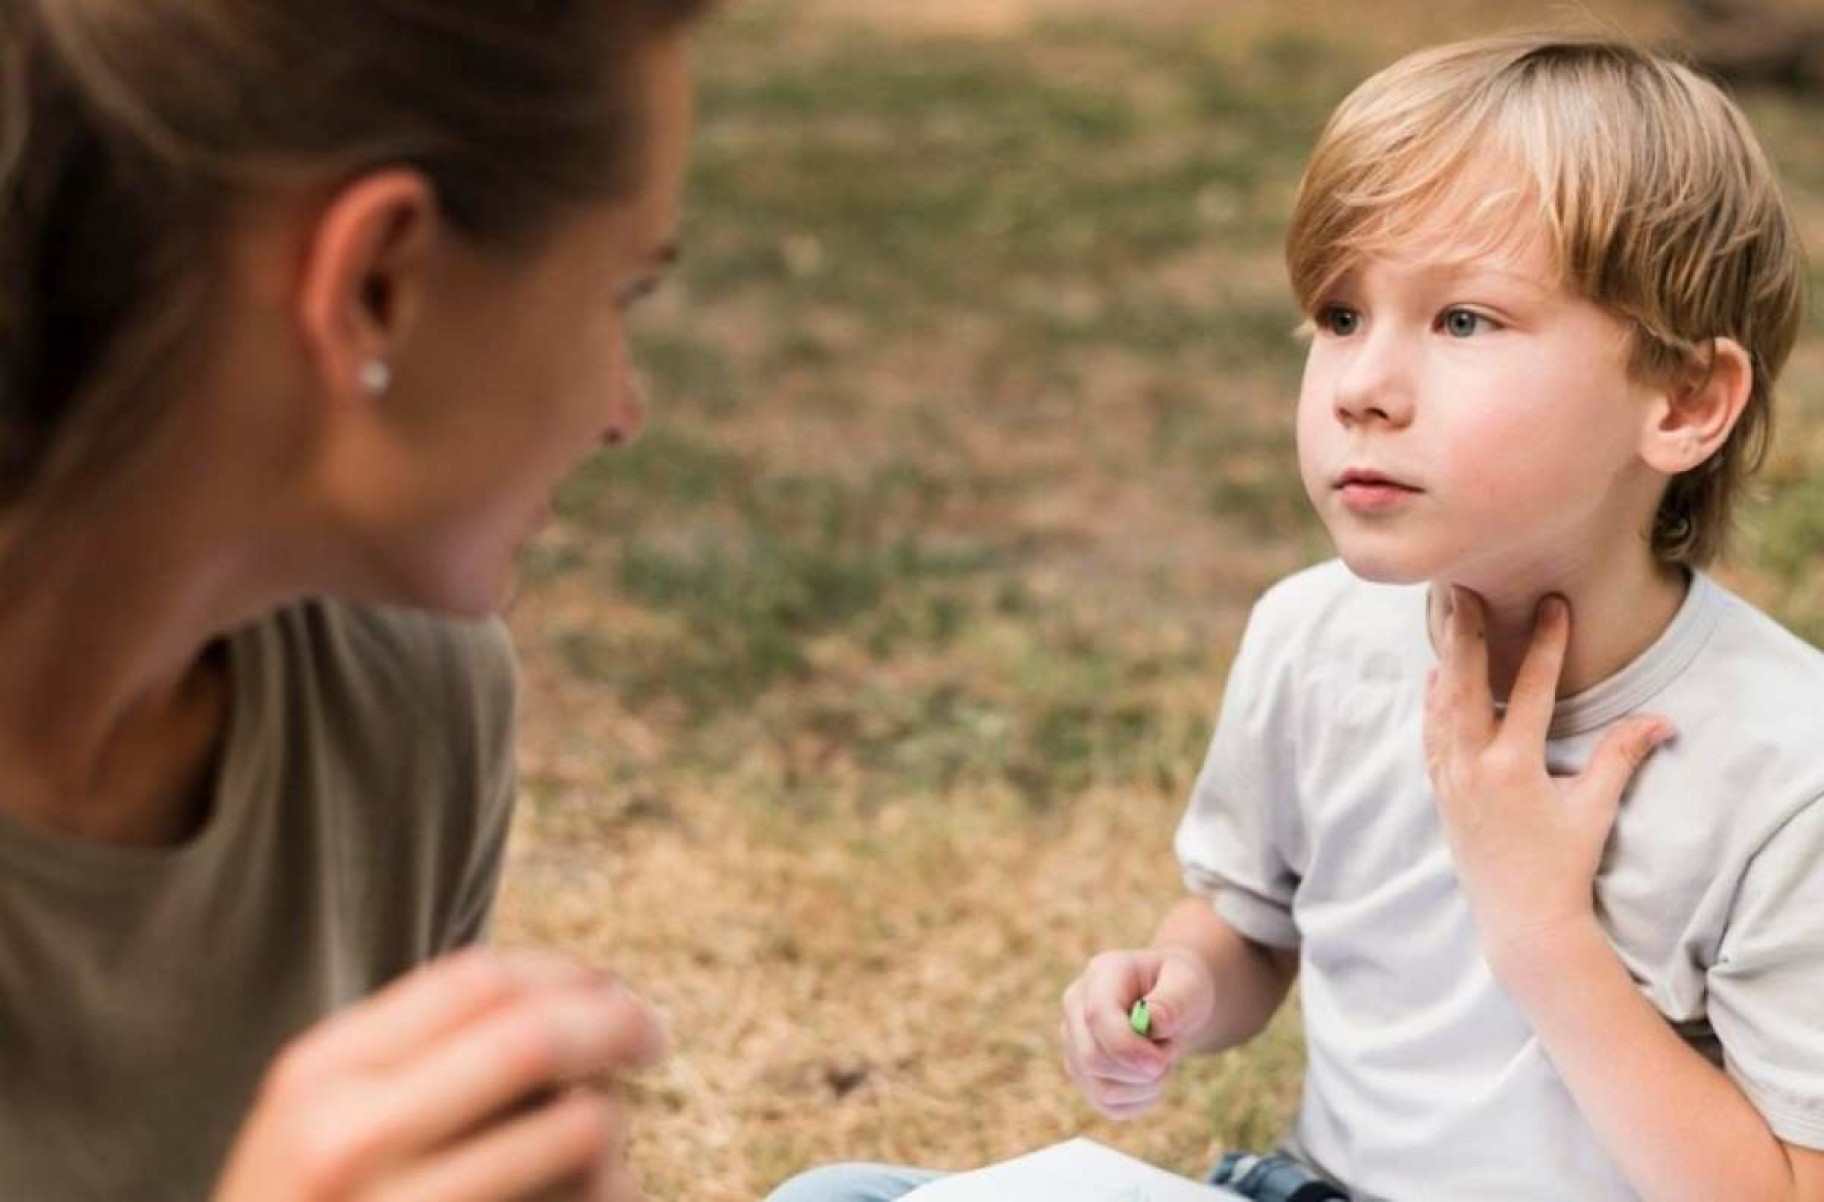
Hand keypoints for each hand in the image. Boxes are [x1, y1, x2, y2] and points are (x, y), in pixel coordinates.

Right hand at [214, 947, 667, 1201]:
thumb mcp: (323, 1121)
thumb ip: (415, 1054)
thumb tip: (571, 992)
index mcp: (319, 1078)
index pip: (478, 980)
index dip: (564, 974)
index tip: (605, 988)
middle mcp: (349, 1142)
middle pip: (534, 1039)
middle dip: (616, 1024)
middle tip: (651, 1035)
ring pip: (580, 1128)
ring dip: (612, 1123)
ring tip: (598, 1145)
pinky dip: (615, 1192)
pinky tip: (588, 1200)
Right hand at [1059, 945, 1214, 1119]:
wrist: (1172, 1002)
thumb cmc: (1180, 987)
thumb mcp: (1188, 983)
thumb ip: (1173, 1001)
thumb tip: (1154, 1024)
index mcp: (1101, 975)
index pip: (1097, 1015)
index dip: (1126, 1046)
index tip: (1159, 1063)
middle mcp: (1076, 1008)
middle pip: (1092, 1059)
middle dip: (1140, 1070)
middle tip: (1168, 1055)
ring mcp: (1074, 1043)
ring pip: (1101, 1089)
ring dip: (1144, 1086)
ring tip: (1162, 1060)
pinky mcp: (1083, 1074)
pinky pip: (1110, 1107)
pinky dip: (1139, 1101)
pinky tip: (1151, 1078)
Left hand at [1424, 588, 1673, 982]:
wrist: (1522, 921)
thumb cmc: (1564, 866)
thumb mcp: (1595, 809)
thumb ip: (1622, 758)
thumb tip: (1664, 721)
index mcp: (1513, 767)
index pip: (1529, 691)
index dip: (1544, 645)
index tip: (1552, 604)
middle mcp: (1472, 768)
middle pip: (1463, 684)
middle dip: (1466, 633)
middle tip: (1463, 588)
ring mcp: (1449, 780)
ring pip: (1440, 705)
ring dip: (1445, 659)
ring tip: (1448, 617)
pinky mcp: (1440, 792)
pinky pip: (1431, 735)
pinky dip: (1433, 702)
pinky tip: (1435, 676)